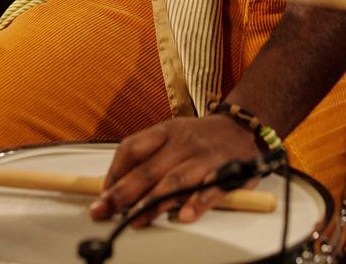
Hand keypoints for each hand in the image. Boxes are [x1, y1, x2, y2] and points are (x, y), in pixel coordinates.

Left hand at [90, 114, 258, 224]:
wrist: (242, 126)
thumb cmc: (200, 137)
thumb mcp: (171, 135)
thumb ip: (147, 158)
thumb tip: (114, 186)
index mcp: (166, 132)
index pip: (132, 148)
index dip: (114, 173)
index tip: (102, 196)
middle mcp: (182, 143)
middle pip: (148, 168)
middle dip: (124, 193)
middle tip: (105, 212)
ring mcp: (203, 157)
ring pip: (175, 179)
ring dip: (154, 201)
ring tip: (137, 219)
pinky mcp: (226, 171)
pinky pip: (211, 188)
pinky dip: (198, 201)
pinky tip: (186, 215)